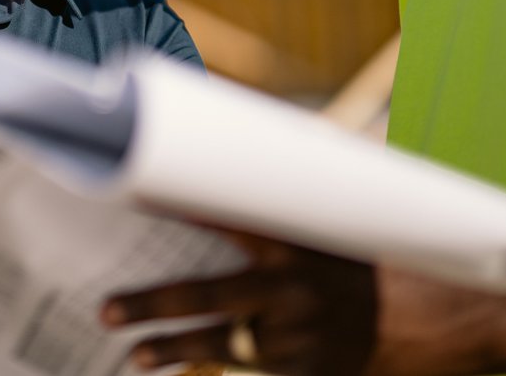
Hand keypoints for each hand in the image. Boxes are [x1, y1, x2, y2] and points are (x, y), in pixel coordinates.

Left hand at [102, 228, 378, 375]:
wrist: (396, 322)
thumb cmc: (338, 264)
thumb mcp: (315, 227)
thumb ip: (270, 204)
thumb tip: (221, 152)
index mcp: (291, 245)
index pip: (227, 221)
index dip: (180, 210)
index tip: (133, 201)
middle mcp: (291, 291)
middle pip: (208, 296)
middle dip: (154, 304)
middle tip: (108, 310)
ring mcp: (295, 336)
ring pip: (221, 343)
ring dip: (173, 348)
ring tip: (136, 353)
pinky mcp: (301, 371)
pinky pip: (244, 373)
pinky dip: (205, 372)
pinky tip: (172, 375)